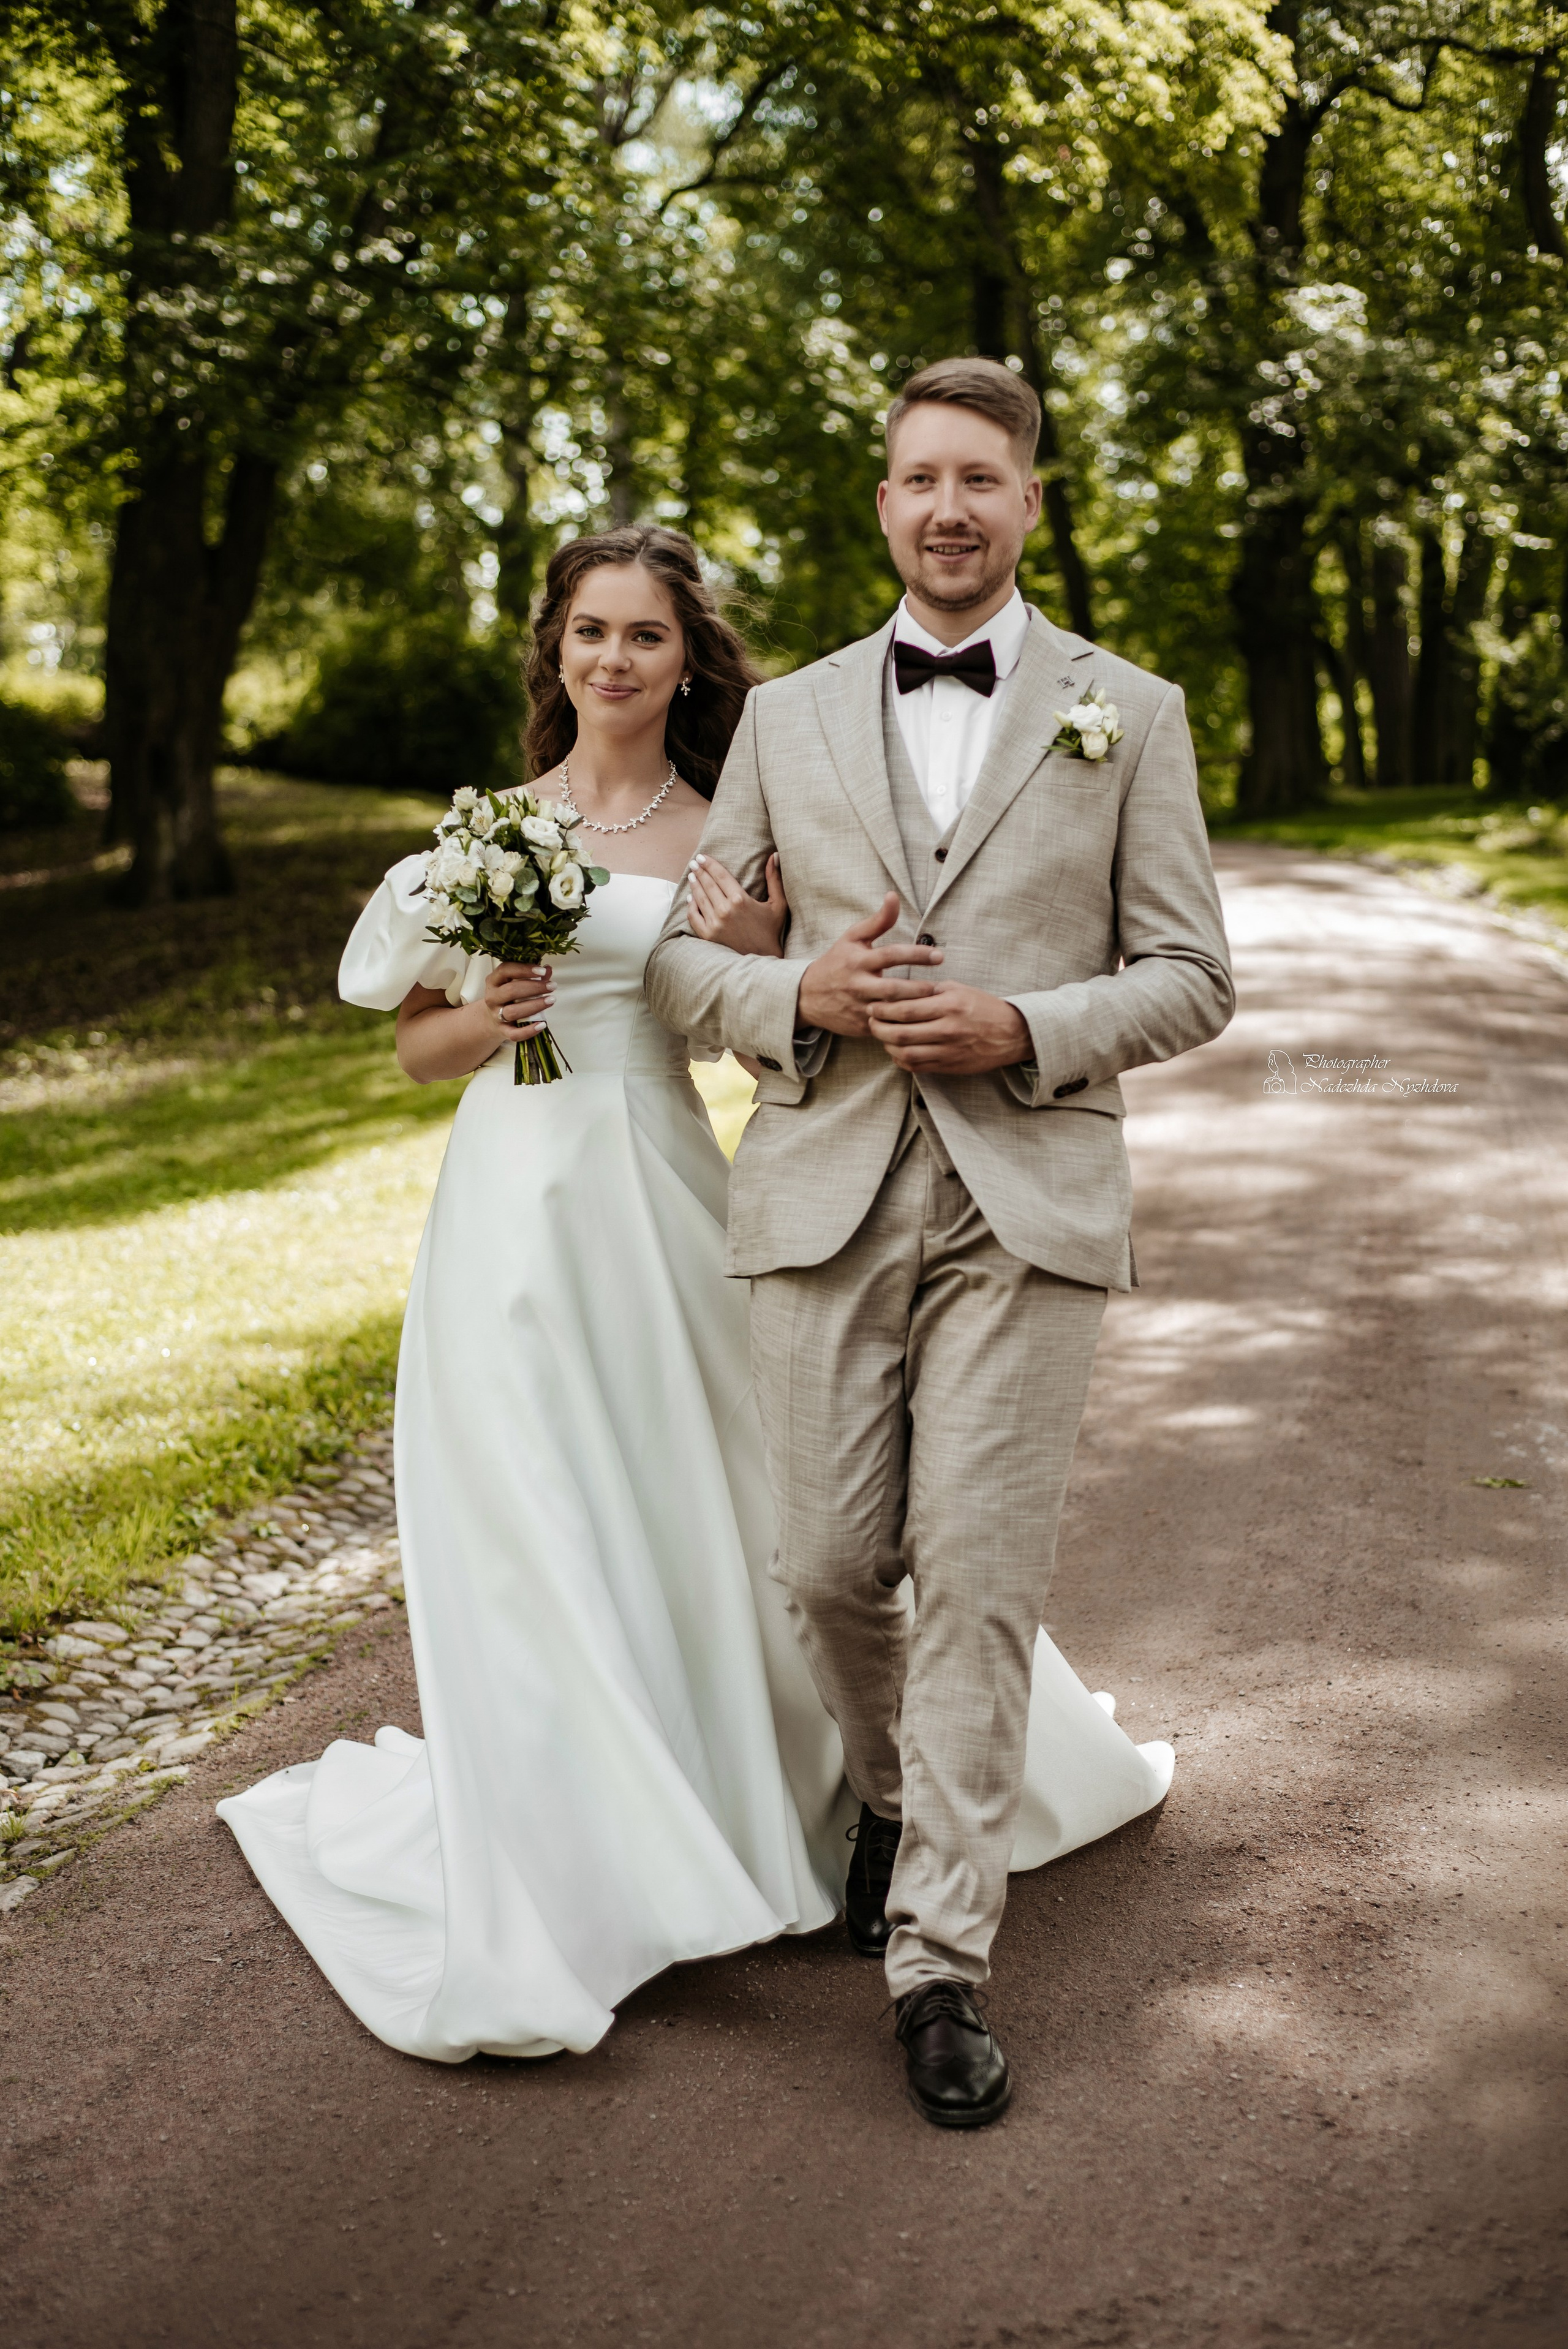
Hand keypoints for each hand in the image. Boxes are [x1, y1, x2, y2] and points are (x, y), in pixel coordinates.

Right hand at [483, 961, 553, 1039]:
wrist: (491, 1019)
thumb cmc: (507, 997)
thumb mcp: (514, 982)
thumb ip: (531, 975)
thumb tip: (548, 969)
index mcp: (493, 981)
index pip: (505, 970)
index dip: (524, 969)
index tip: (542, 970)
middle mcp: (492, 997)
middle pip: (511, 991)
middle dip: (534, 988)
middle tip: (551, 986)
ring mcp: (496, 1015)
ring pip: (514, 1012)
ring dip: (535, 1006)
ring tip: (551, 1000)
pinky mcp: (502, 1031)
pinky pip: (515, 1033)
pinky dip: (529, 1031)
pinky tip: (542, 1024)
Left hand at [687, 853, 788, 957]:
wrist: (763, 958)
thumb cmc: (771, 930)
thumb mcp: (778, 904)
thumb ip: (775, 879)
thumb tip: (774, 855)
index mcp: (740, 899)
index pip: (720, 875)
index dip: (709, 864)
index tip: (701, 856)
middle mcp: (725, 910)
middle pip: (707, 884)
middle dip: (699, 871)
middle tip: (693, 862)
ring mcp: (715, 924)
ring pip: (699, 898)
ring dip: (694, 885)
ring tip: (692, 876)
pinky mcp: (708, 936)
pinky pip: (694, 917)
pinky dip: (691, 906)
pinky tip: (691, 898)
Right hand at [796, 893, 943, 1037]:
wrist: (806, 996)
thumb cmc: (837, 962)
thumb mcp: (853, 938)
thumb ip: (878, 920)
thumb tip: (894, 896)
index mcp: (858, 961)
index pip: (891, 955)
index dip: (916, 955)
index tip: (939, 956)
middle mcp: (858, 985)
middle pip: (893, 988)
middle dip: (919, 988)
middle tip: (940, 987)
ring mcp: (859, 1007)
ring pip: (891, 1011)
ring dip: (914, 1008)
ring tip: (935, 1004)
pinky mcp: (861, 1026)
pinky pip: (886, 1027)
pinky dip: (903, 1025)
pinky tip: (921, 1022)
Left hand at [868, 983, 1030, 1075]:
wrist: (1012, 1033)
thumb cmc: (983, 1007)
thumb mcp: (959, 990)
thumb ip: (929, 991)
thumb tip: (899, 990)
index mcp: (949, 1005)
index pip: (905, 1008)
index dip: (883, 1009)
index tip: (872, 1006)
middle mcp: (948, 1029)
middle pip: (901, 1033)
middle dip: (879, 1028)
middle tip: (871, 1022)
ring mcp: (949, 1050)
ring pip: (906, 1053)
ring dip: (888, 1045)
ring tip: (883, 1036)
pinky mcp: (950, 1066)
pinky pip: (918, 1067)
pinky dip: (902, 1060)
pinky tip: (897, 1051)